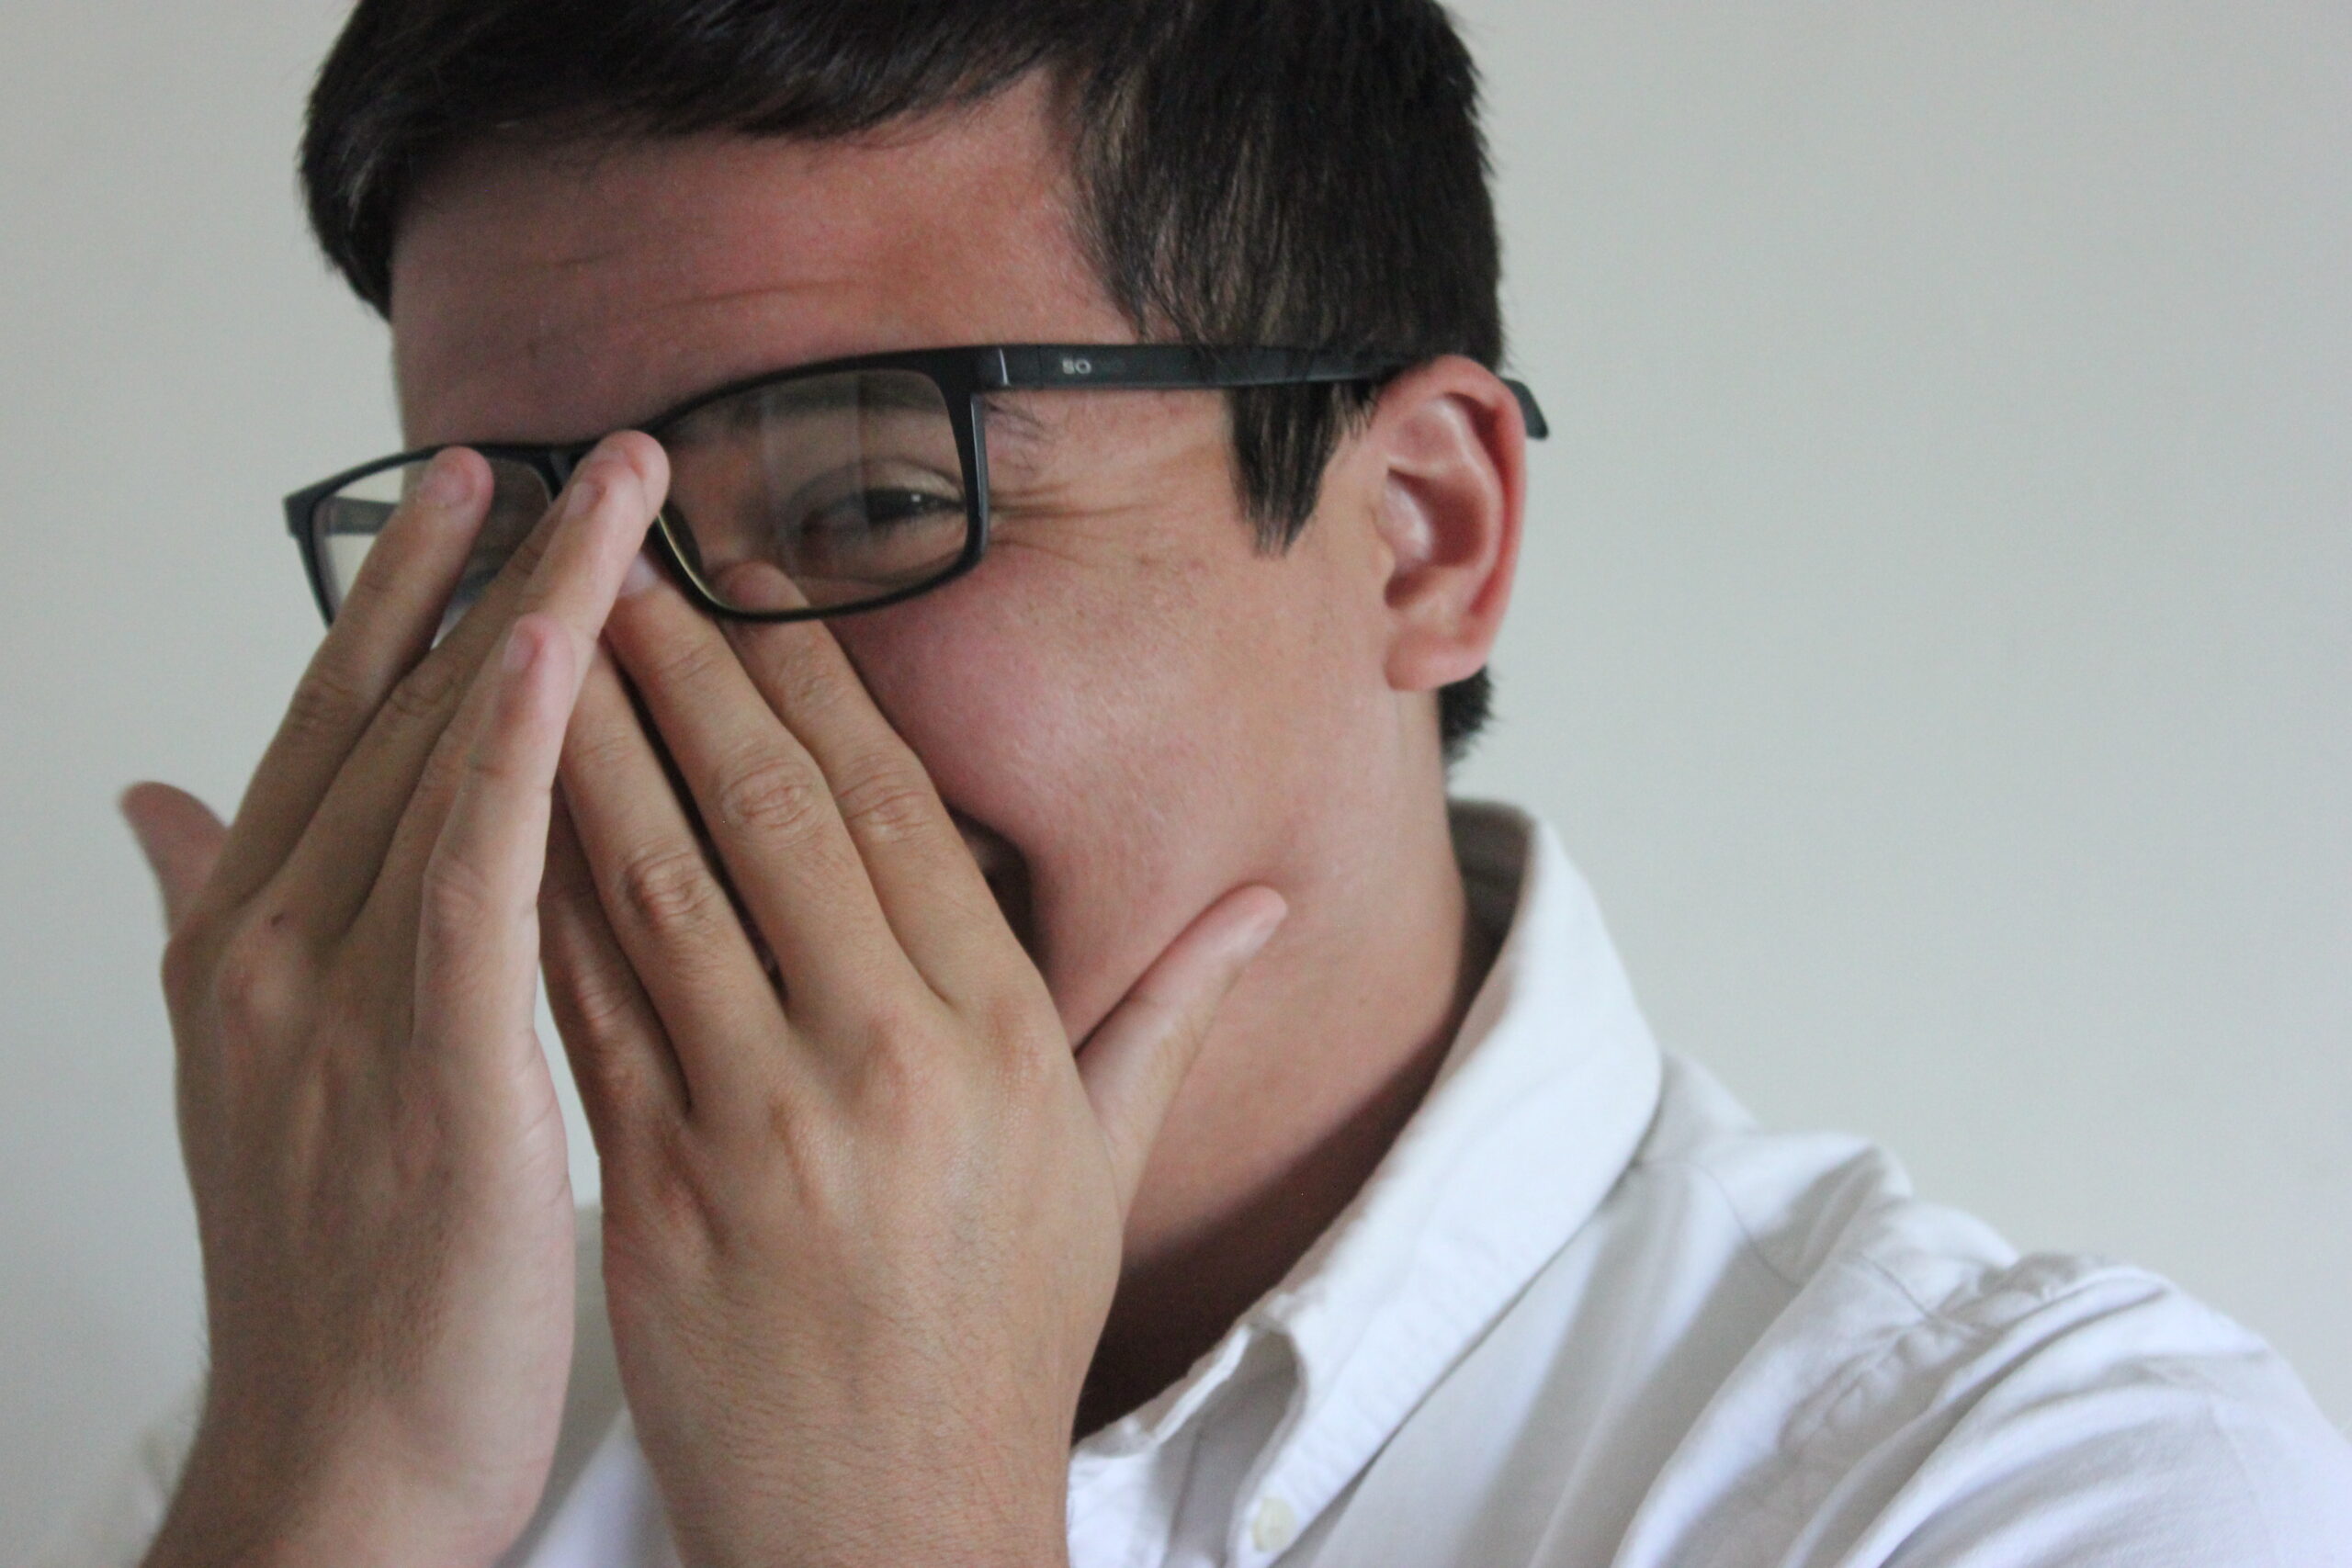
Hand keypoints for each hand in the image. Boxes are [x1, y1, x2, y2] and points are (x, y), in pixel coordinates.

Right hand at [119, 437, 666, 1567]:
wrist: (340, 1467)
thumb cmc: (337, 1280)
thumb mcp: (258, 1076)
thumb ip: (209, 915)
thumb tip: (151, 797)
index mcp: (250, 944)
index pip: (336, 730)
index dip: (404, 600)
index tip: (477, 492)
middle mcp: (275, 948)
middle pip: (386, 718)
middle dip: (480, 574)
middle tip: (569, 449)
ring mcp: (336, 1003)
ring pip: (439, 768)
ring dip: (529, 618)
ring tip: (605, 499)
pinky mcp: (425, 1068)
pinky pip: (473, 879)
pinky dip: (512, 753)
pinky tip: (562, 649)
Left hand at [538, 558, 1285, 1567]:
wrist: (890, 1520)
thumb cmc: (1000, 1340)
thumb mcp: (1106, 1170)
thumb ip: (1172, 1013)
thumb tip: (1266, 902)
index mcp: (1000, 1035)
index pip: (894, 807)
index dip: (816, 680)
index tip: (759, 586)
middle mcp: (881, 1059)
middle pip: (768, 816)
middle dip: (690, 676)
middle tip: (626, 568)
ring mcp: (755, 1122)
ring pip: (653, 889)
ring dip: (591, 754)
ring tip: (541, 651)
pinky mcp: (649, 1188)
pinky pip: (583, 1007)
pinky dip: (536, 898)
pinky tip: (499, 817)